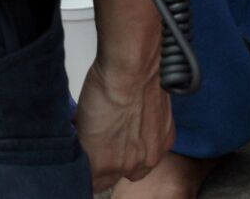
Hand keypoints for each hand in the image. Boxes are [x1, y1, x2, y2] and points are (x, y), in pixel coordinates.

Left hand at [74, 57, 173, 190]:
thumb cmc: (103, 86)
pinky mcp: (167, 141)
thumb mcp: (82, 119)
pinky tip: (143, 121)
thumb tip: (85, 145)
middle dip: (111, 161)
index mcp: (102, 164)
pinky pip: (155, 151)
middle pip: (116, 176)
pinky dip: (150, 141)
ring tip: (127, 127)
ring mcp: (150, 155)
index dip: (92, 167)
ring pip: (138, 167)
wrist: (132, 68)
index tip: (90, 154)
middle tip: (107, 139)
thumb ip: (84, 143)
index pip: (95, 181)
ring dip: (132, 153)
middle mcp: (128, 167)